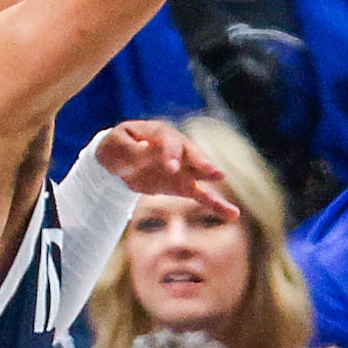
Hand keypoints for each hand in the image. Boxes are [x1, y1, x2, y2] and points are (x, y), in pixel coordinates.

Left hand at [94, 120, 237, 217]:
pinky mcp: (182, 185)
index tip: (171, 168)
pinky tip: (232, 214)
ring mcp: (182, 167)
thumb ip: (130, 149)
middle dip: (202, 163)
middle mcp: (176, 148)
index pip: (169, 141)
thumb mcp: (115, 146)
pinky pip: (201, 194)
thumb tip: (146, 149)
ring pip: (201, 174)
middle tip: (214, 173)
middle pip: (192, 153)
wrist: (116, 162)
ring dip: (212, 181)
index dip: (171, 153)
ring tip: (226, 190)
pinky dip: (216, 204)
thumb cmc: (115, 148)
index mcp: (159, 133)